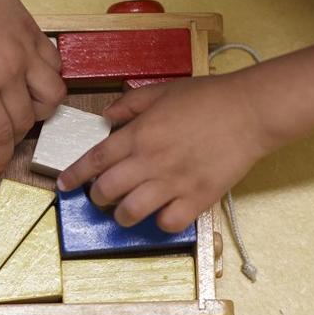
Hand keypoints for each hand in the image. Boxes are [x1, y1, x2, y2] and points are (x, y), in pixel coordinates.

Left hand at [0, 0, 65, 174]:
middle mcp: (8, 74)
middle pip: (25, 122)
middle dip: (13, 139)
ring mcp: (26, 53)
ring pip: (52, 97)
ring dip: (40, 112)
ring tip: (24, 111)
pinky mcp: (34, 34)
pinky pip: (54, 66)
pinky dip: (48, 80)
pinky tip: (32, 78)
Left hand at [58, 74, 272, 231]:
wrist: (251, 110)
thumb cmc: (208, 97)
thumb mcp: (162, 91)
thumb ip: (129, 104)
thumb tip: (105, 118)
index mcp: (139, 134)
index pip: (94, 160)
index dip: (74, 175)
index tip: (63, 186)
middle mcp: (150, 160)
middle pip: (107, 190)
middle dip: (97, 198)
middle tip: (101, 197)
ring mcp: (174, 182)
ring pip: (132, 212)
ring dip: (122, 216)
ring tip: (126, 212)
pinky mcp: (198, 198)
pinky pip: (168, 223)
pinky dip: (160, 223)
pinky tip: (162, 214)